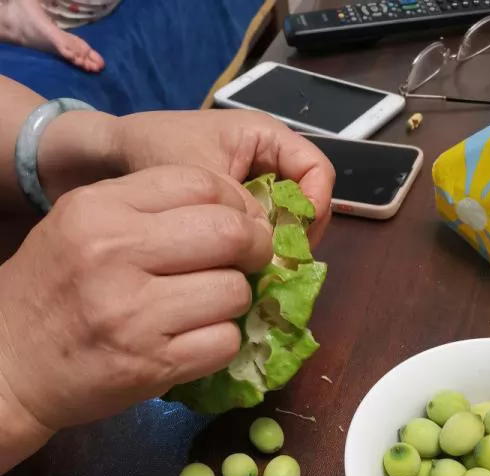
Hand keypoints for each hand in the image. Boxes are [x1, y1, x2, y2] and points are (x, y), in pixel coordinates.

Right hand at [0, 165, 271, 437]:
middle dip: (255, 247)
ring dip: (236, 300)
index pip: (201, 183)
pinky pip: (225, 342)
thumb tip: (235, 214)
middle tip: (250, 260)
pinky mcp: (153, 364)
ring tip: (211, 305)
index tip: (242, 222)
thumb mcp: (80, 226)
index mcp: (98, 209)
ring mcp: (135, 313)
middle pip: (229, 232)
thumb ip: (147, 211)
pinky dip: (223, 341)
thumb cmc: (49, 291)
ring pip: (234, 291)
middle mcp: (115, 254)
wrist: (8, 364)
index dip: (237, 203)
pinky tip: (199, 339)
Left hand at [112, 109, 335, 244]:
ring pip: (288, 220)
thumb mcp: (199, 176)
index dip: (316, 204)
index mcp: (266, 137)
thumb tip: (269, 243)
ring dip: (279, 245)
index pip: (318, 169)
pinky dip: (259, 249)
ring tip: (261, 267)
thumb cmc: (153, 149)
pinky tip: (244, 265)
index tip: (297, 237)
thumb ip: (238, 205)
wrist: (115, 155)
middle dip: (299, 232)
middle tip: (281, 263)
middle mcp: (268, 160)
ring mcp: (255, 186)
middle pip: (308, 200)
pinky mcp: (239, 209)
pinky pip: (264, 229)